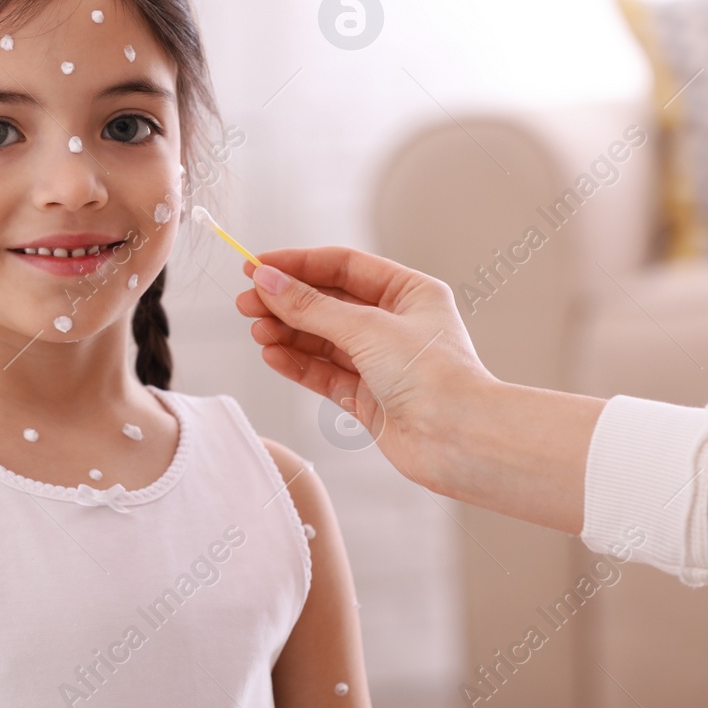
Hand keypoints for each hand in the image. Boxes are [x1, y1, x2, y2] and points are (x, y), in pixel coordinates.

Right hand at [234, 246, 493, 491]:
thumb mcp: (367, 329)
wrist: (461, 442)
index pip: (343, 267)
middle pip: (328, 303)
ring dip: (287, 333)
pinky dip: (297, 363)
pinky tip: (272, 355)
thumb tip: (268, 281)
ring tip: (256, 331)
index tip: (257, 267)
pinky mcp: (369, 398)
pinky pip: (324, 373)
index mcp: (409, 293)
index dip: (298, 265)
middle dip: (286, 302)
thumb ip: (311, 307)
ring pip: (322, 339)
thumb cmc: (435, 377)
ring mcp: (381, 362)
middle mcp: (396, 324)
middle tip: (247, 303)